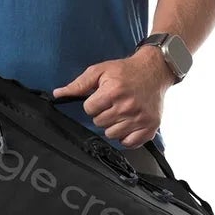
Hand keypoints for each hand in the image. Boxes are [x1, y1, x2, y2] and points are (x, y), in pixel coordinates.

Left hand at [52, 48, 172, 148]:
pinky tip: (128, 123)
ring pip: (112, 134)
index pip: (89, 110)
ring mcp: (140, 118)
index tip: (102, 97)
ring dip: (113, 125)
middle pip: (99, 123)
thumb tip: (58, 94)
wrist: (155, 70)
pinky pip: (129, 143)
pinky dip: (126, 136)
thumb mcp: (100, 71)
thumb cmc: (126, 71)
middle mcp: (127, 106)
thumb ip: (79, 84)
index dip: (93, 103)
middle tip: (113, 103)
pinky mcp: (150, 127)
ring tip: (121, 112)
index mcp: (113, 92)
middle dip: (102, 114)